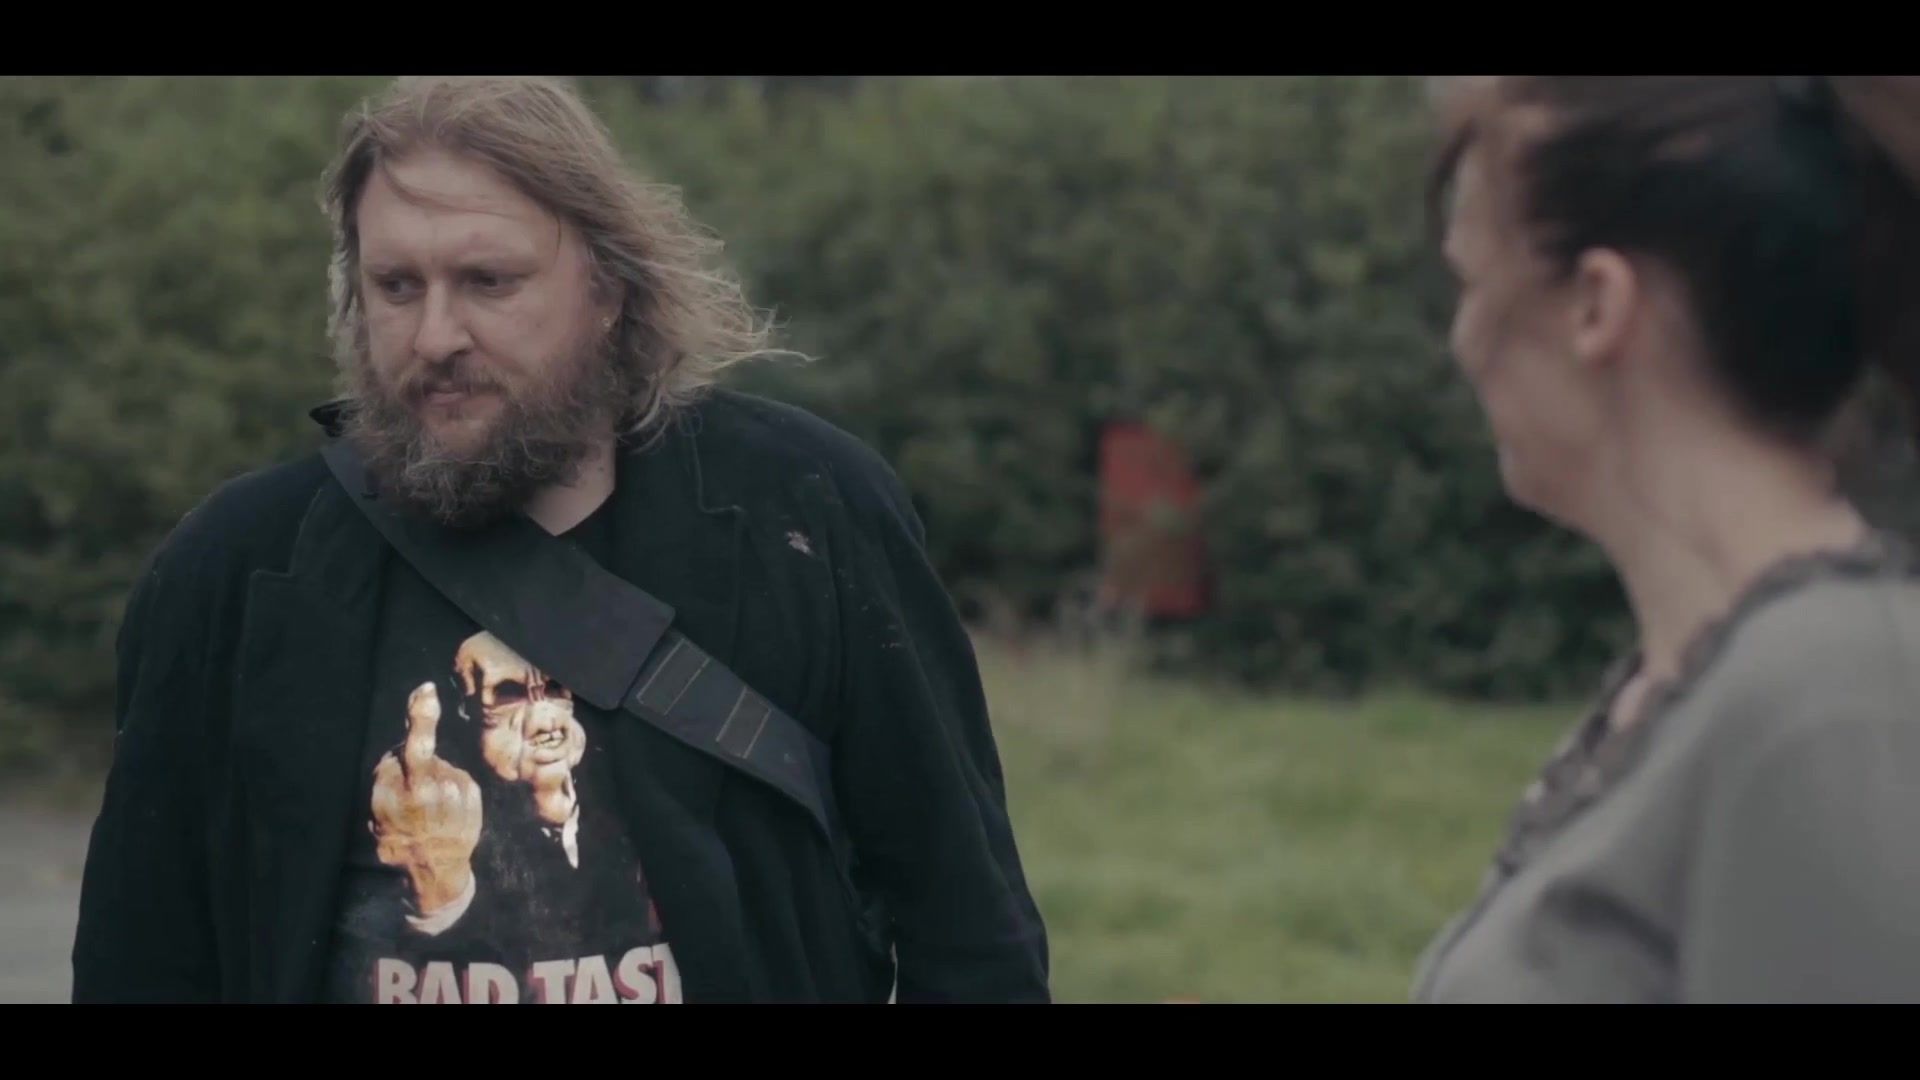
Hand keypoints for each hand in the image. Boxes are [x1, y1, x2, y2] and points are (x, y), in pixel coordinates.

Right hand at [369, 682, 482, 915]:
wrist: (436, 871)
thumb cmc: (401, 842)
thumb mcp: (378, 818)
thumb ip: (387, 783)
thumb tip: (398, 753)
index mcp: (390, 795)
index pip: (394, 756)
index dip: (398, 755)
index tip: (416, 715)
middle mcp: (420, 789)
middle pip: (418, 746)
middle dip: (421, 715)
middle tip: (426, 691)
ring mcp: (449, 789)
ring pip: (438, 764)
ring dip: (434, 774)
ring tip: (432, 807)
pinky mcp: (470, 790)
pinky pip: (456, 776)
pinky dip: (450, 785)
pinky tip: (447, 808)